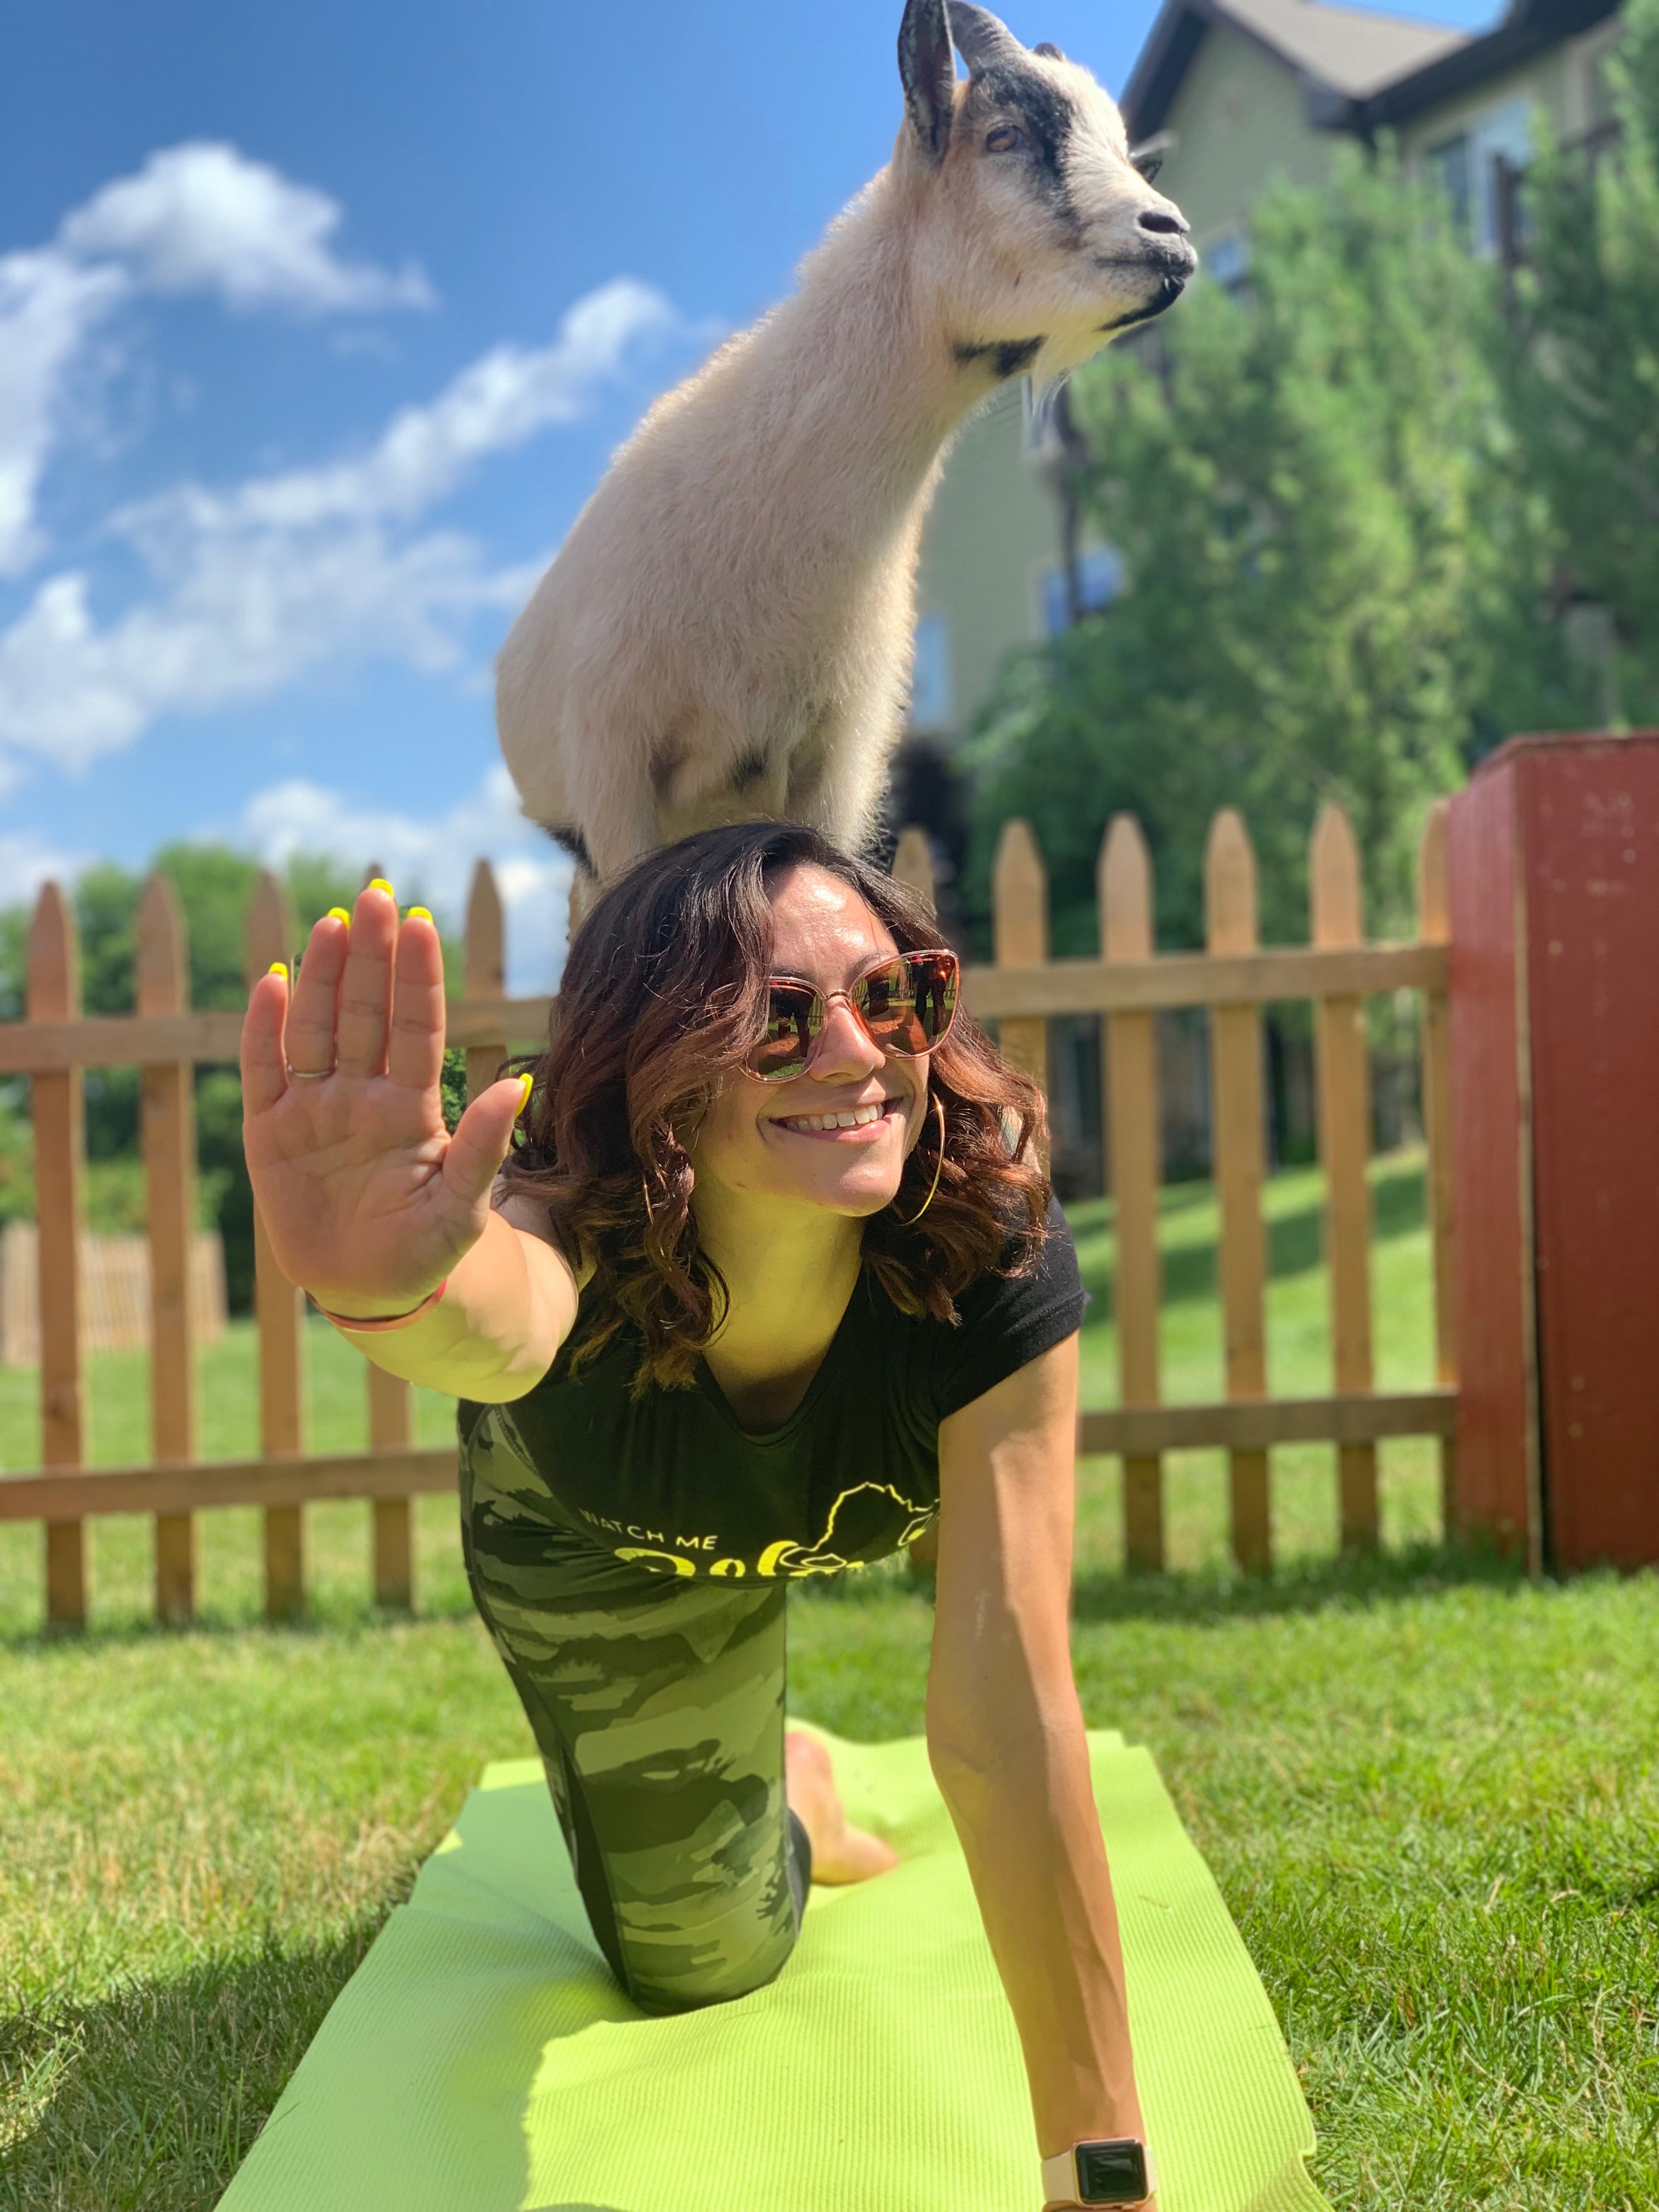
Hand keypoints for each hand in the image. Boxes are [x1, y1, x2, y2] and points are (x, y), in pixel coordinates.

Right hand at [240, 883, 529, 1314]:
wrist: (372, 1293)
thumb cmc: (426, 1250)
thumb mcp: (462, 1209)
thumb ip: (481, 1149)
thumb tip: (516, 1089)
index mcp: (412, 1107)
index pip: (417, 1027)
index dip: (418, 978)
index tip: (423, 924)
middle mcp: (363, 1095)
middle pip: (366, 1013)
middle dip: (371, 957)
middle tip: (376, 897)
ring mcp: (316, 1109)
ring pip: (318, 1029)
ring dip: (323, 977)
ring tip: (332, 925)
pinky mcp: (271, 1133)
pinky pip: (265, 1071)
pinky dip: (265, 1030)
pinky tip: (272, 983)